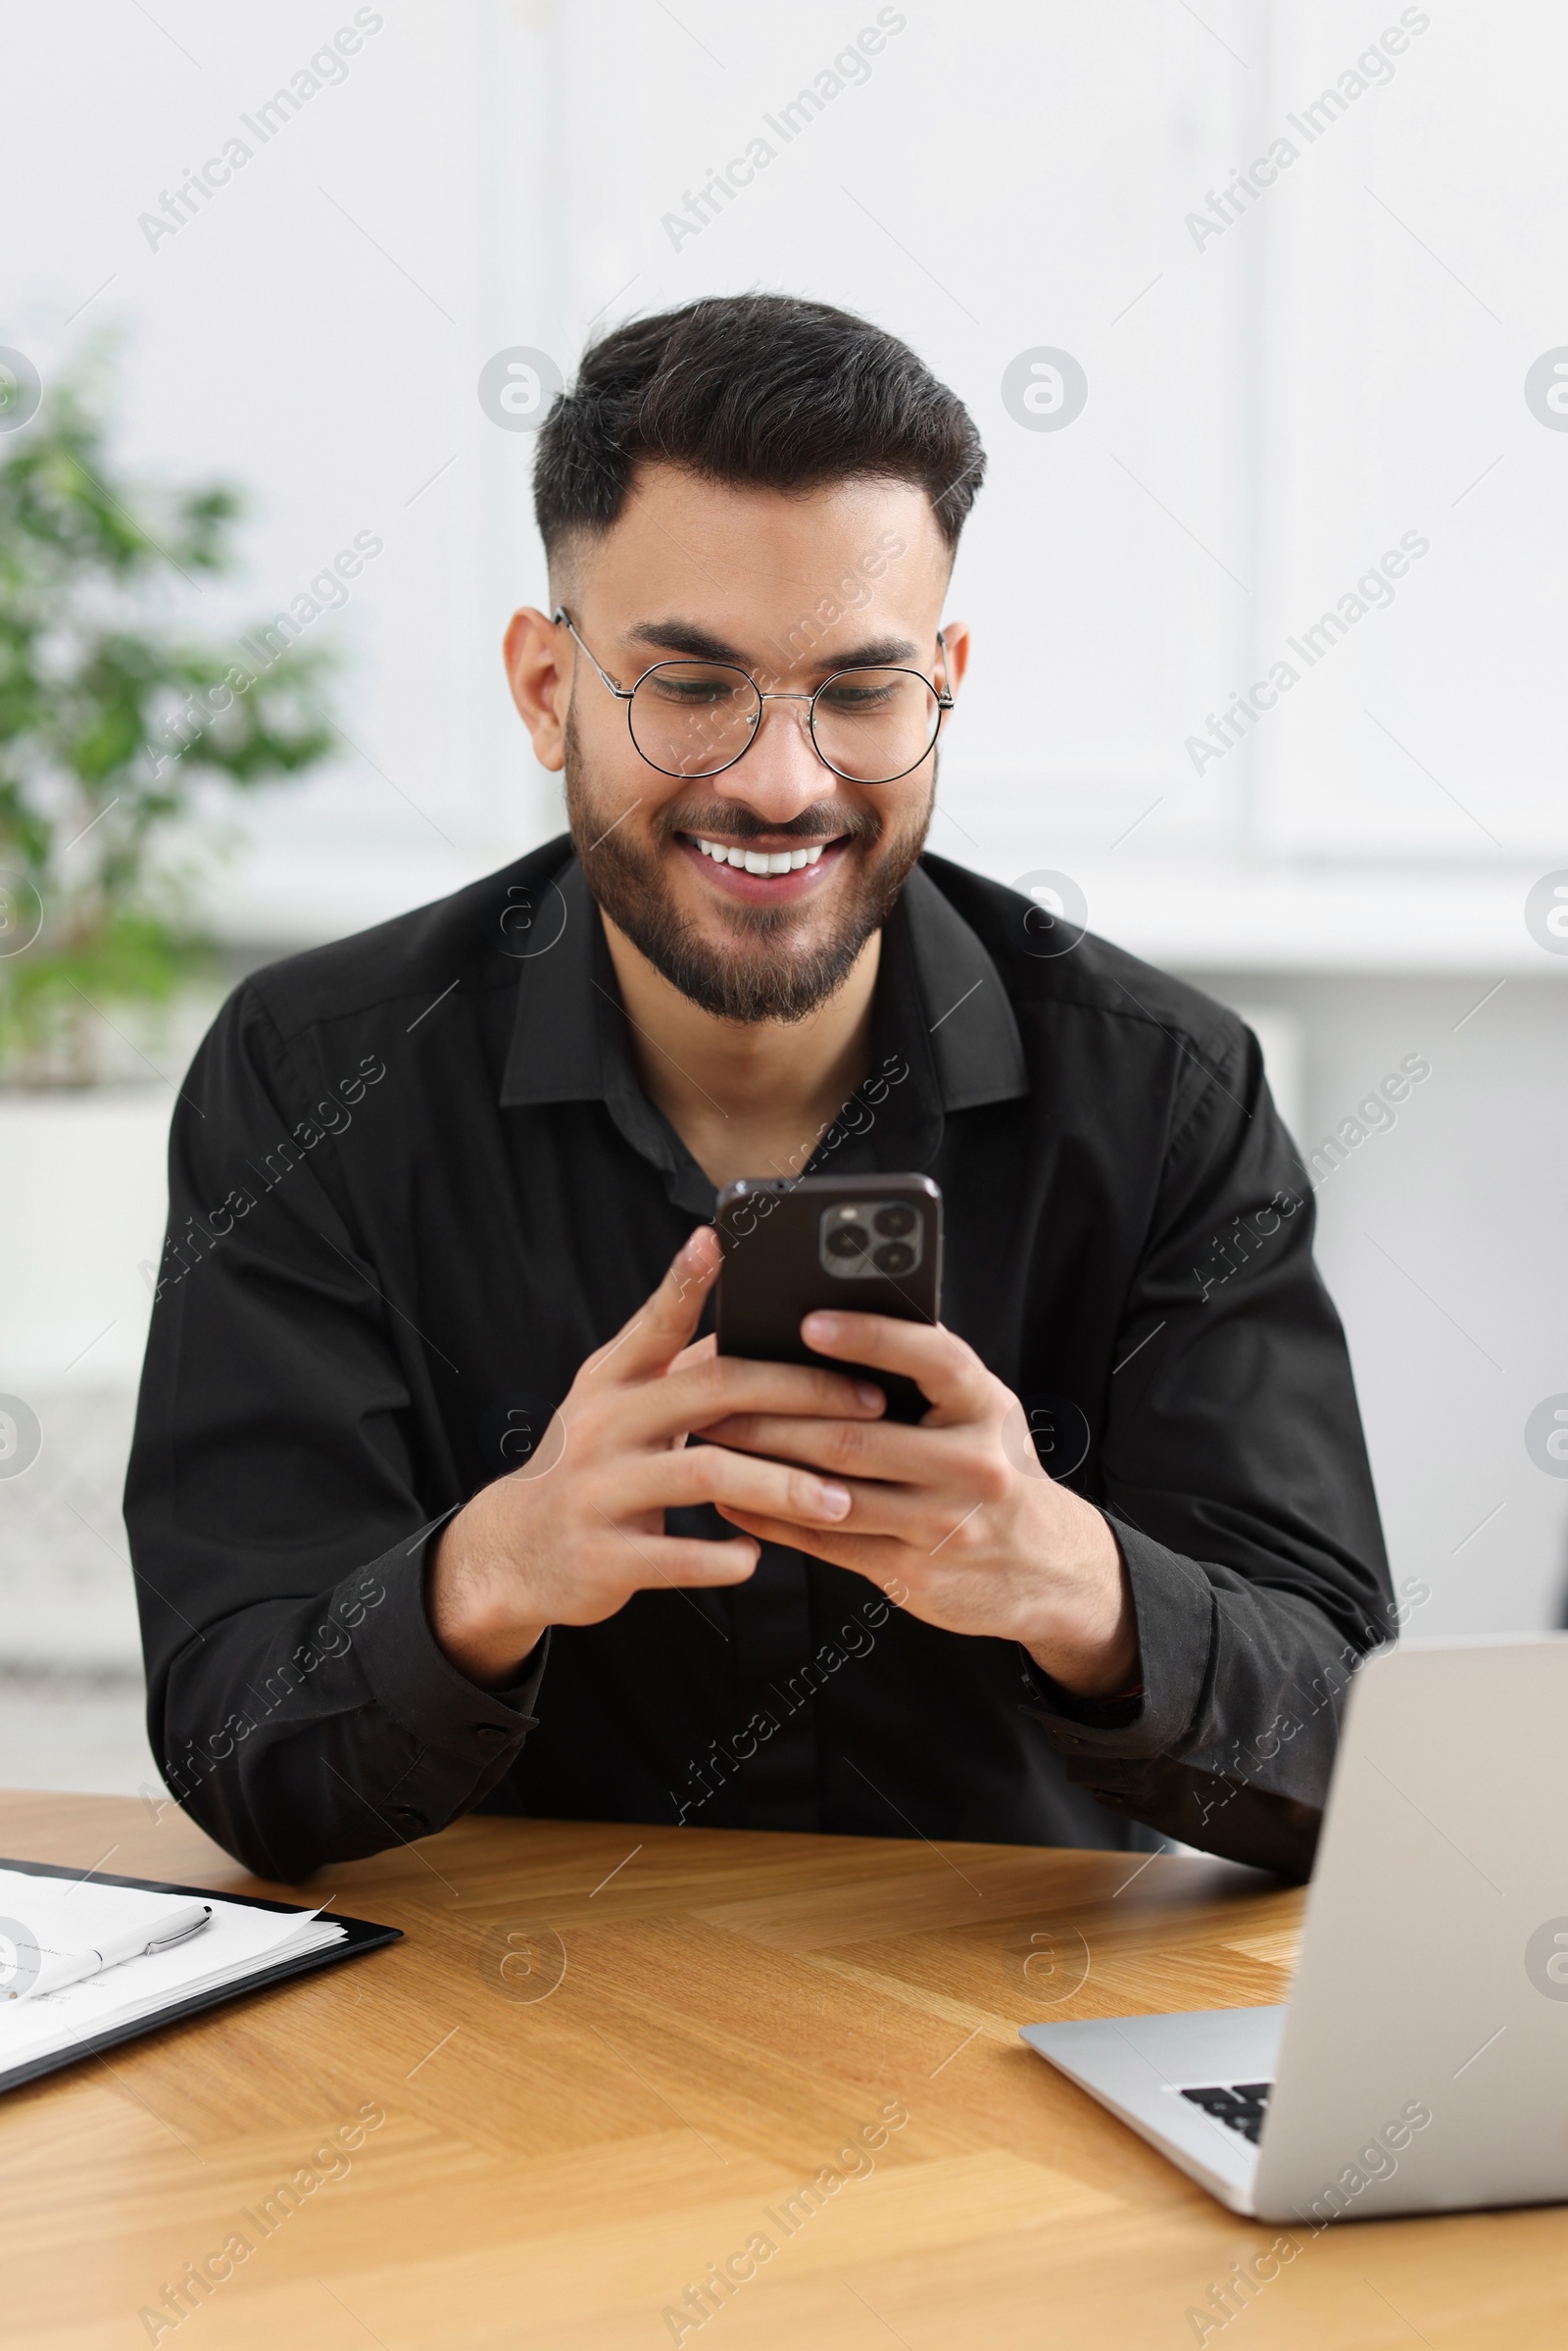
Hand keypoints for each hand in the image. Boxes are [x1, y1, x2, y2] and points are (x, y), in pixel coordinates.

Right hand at [428, 1228, 887, 1685]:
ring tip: (837, 1500)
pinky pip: (679, 1556)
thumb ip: (670, 1361)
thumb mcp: (612, 1401)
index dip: (687, 1280)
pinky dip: (726, 1557)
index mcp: (611, 1381)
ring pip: (707, 1475)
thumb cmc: (589, 1463)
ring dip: (782, 1487)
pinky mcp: (603, 1556)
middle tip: (869, 1407)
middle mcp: (601, 1424)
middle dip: (801, 1395)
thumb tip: (748, 1308)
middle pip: (713, 1392)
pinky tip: (757, 1554)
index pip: (656, 1320)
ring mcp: (598, 1490)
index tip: (721, 1240)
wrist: (515, 1550)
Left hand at [699, 1310, 1138, 1698]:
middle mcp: (971, 1465)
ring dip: (761, 1468)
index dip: (871, 1338)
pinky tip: (735, 1500)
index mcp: (986, 1407)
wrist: (1048, 1568)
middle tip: (714, 1394)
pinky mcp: (915, 1573)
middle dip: (772, 1416)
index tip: (808, 1322)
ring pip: (833, 1494)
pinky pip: (829, 1543)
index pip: (933, 1360)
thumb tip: (838, 1321)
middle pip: (855, 1437)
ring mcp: (944, 1525)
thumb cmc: (996, 1468)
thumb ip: (926, 1374)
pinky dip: (774, 1520)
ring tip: (711, 1442)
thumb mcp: (983, 1411)